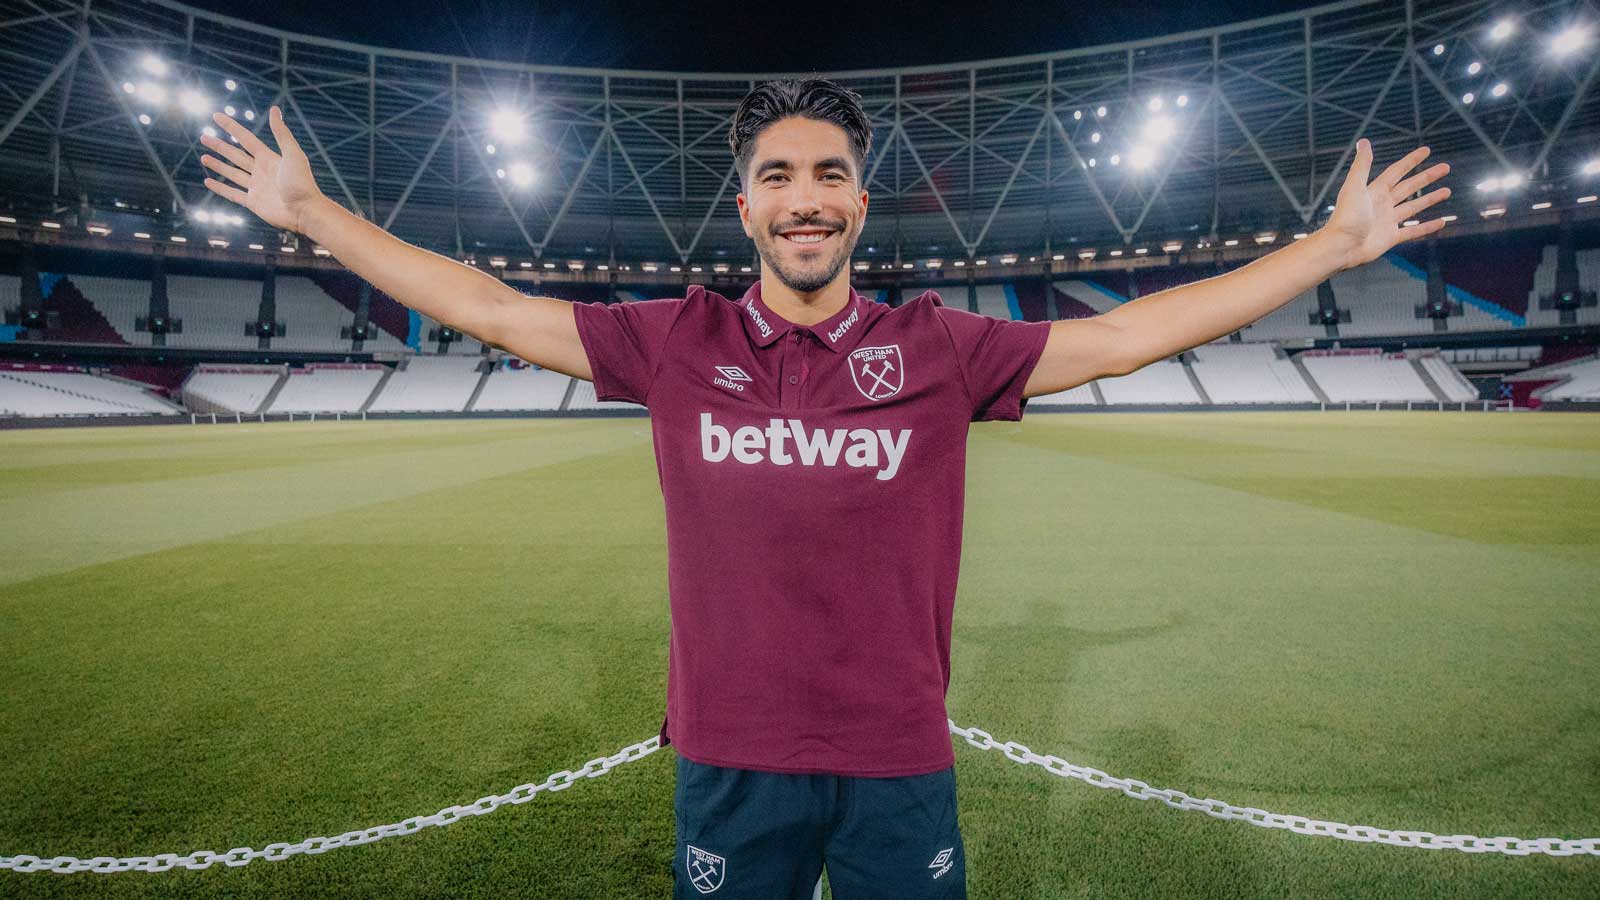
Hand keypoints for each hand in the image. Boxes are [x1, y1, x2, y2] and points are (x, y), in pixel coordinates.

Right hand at [199, 106, 324, 233]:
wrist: (305, 211)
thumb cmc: (302, 182)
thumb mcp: (293, 153)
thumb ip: (281, 133)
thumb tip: (274, 109)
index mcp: (269, 158)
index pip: (246, 139)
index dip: (231, 127)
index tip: (216, 116)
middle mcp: (261, 171)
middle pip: (236, 155)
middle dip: (220, 146)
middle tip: (203, 137)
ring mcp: (256, 187)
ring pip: (232, 174)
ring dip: (218, 165)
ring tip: (203, 157)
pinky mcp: (253, 203)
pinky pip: (233, 194)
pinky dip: (220, 188)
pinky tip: (208, 181)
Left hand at [1323, 139, 1450, 270]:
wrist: (1341, 246)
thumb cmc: (1345, 217)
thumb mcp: (1354, 187)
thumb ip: (1362, 165)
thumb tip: (1363, 141)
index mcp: (1374, 191)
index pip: (1397, 171)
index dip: (1411, 161)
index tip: (1426, 151)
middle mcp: (1382, 204)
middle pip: (1409, 187)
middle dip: (1427, 177)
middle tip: (1445, 168)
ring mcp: (1387, 221)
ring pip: (1413, 207)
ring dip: (1430, 199)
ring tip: (1447, 191)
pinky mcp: (1390, 237)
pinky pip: (1413, 231)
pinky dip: (1427, 227)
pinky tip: (1441, 222)